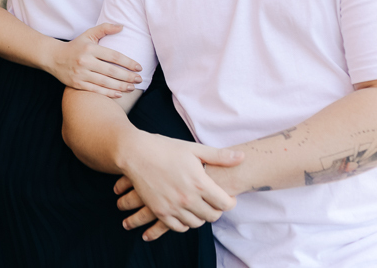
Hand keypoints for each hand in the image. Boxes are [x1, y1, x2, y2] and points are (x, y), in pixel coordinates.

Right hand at [48, 23, 140, 97]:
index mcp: (90, 48)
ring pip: (105, 82)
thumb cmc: (75, 46)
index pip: (114, 56)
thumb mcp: (88, 34)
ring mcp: (80, 74)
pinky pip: (95, 90)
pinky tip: (119, 93)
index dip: (128, 62)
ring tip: (132, 87)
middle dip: (128, 76)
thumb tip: (122, 26)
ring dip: (121, 86)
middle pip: (111, 71)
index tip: (139, 67)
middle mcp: (85, 61)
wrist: (53, 58)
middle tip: (139, 79)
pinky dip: (108, 93)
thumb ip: (105, 28)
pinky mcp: (76, 84)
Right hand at [113, 133, 243, 240]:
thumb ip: (219, 156)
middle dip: (216, 210)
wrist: (134, 153)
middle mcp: (187, 198)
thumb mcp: (193, 149)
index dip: (229, 201)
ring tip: (198, 205)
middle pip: (212, 216)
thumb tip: (242, 157)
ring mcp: (172, 207)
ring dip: (200, 217)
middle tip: (212, 202)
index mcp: (199, 182)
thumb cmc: (164, 148)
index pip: (225, 204)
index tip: (226, 197)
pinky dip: (184, 223)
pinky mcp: (159, 211)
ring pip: (196, 224)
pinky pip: (178, 227)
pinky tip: (184, 212)